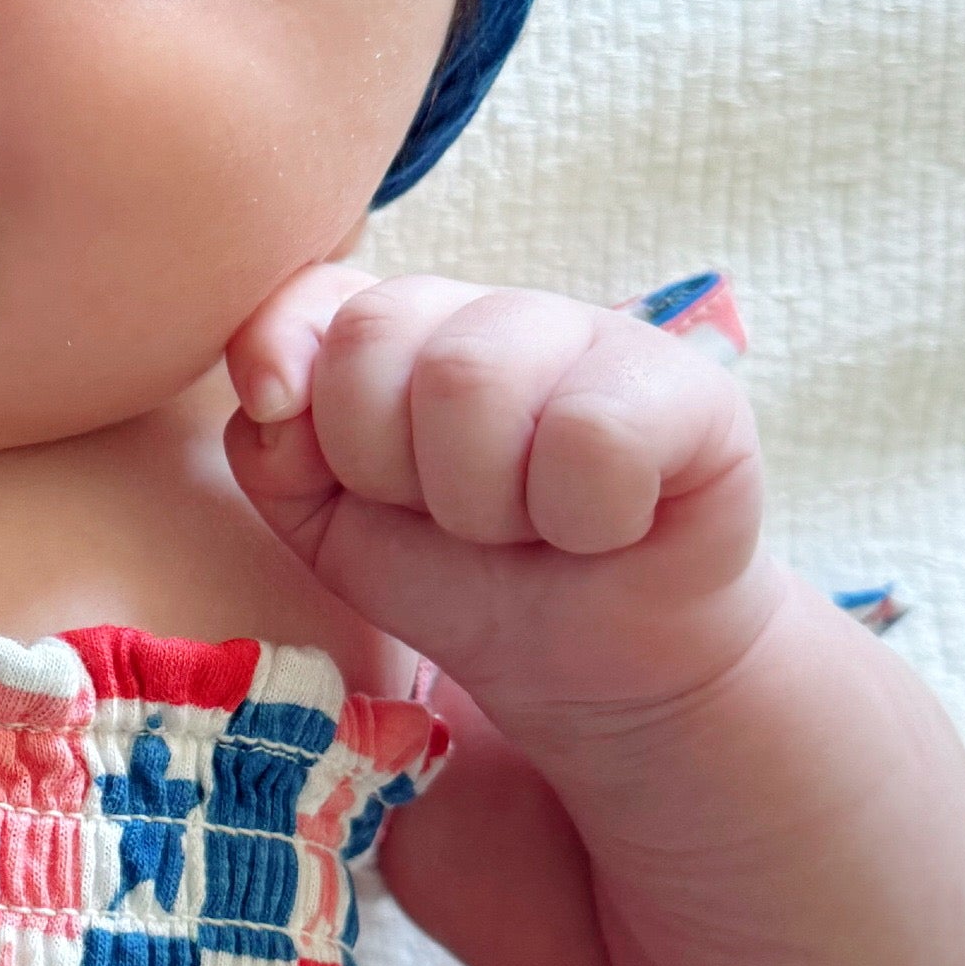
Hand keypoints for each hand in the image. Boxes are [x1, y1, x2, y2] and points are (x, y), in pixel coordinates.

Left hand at [224, 268, 775, 728]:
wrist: (590, 670)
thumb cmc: (464, 582)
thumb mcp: (334, 527)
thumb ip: (276, 451)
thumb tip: (273, 393)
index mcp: (405, 331)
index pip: (315, 295)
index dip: (282, 359)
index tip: (295, 430)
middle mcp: (494, 313)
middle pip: (378, 337)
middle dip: (389, 469)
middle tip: (452, 521)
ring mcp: (595, 335)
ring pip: (471, 378)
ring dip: (482, 503)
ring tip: (528, 529)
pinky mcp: (691, 389)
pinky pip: (592, 434)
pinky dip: (583, 516)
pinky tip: (608, 529)